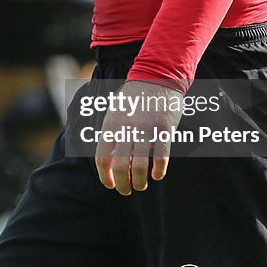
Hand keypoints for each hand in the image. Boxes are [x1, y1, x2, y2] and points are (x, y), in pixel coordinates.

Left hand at [95, 80, 183, 194]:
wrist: (158, 76)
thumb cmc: (134, 96)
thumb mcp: (116, 111)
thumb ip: (113, 134)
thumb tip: (113, 161)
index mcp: (111, 124)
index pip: (102, 158)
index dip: (105, 176)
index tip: (110, 185)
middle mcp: (126, 128)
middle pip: (119, 166)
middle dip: (122, 184)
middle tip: (126, 190)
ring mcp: (145, 130)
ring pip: (139, 166)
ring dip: (139, 181)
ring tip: (141, 185)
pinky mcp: (164, 130)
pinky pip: (161, 158)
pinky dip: (158, 171)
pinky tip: (157, 175)